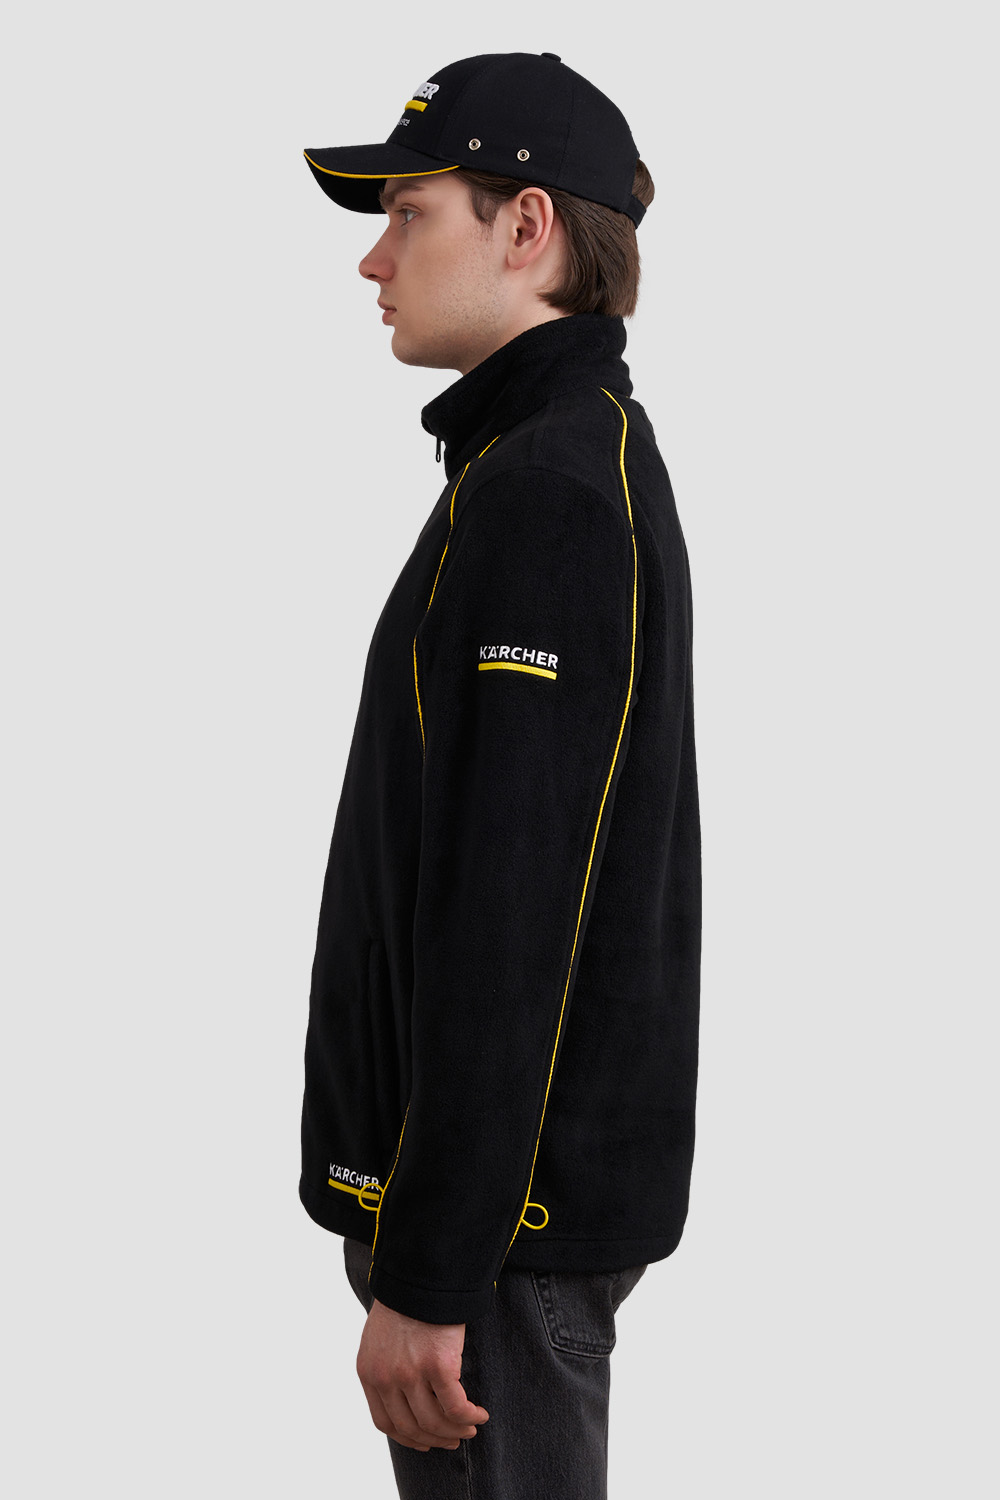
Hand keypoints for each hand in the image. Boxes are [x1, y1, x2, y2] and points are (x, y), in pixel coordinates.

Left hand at [356, 1296, 489, 1451]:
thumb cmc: (406, 1300)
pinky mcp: (439, 1365)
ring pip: (434, 1422)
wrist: (420, 1273)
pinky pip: (456, 1406)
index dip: (408, 1438)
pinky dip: (469, 1415)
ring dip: (455, 1430)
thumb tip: (406, 1396)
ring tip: (470, 1427)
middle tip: (453, 1439)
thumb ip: (386, 1367)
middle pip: (411, 1427)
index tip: (425, 1441)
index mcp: (368, 1372)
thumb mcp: (380, 1337)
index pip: (385, 1422)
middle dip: (435, 1439)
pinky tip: (480, 1414)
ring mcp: (411, 1374)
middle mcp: (386, 1378)